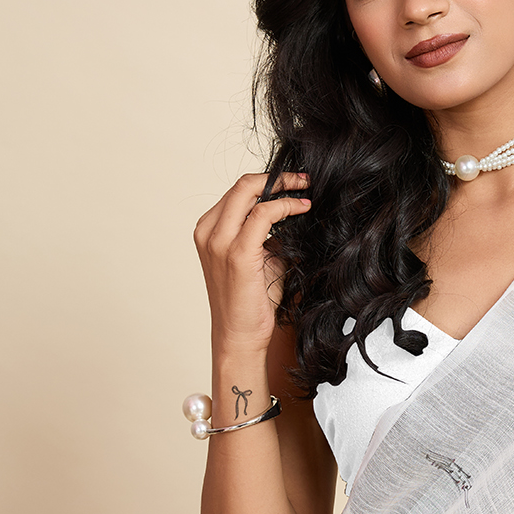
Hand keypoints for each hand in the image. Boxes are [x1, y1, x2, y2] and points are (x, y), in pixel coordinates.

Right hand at [193, 172, 310, 355]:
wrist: (239, 336)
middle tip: (303, 179)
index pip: (238, 192)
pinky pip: (263, 214)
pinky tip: (302, 208)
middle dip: (277, 177)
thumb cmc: (250, 302)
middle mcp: (208, 232)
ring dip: (283, 187)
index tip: (293, 183)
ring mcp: (219, 242)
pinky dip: (285, 206)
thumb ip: (267, 234)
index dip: (267, 181)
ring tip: (305, 190)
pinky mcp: (238, 254)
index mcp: (208, 230)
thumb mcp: (258, 258)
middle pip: (242, 185)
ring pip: (249, 192)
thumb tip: (293, 213)